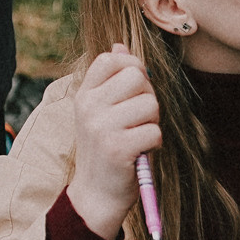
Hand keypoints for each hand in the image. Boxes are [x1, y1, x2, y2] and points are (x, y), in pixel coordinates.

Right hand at [65, 42, 161, 239]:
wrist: (95, 195)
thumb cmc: (105, 150)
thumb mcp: (100, 112)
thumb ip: (110, 80)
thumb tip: (120, 45)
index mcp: (84, 95)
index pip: (110, 59)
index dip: (131, 66)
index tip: (135, 87)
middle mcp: (89, 107)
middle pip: (136, 76)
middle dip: (148, 95)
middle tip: (140, 117)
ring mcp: (102, 127)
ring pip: (150, 104)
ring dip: (154, 121)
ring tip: (139, 135)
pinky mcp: (118, 148)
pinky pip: (155, 131)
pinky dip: (155, 142)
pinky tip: (141, 152)